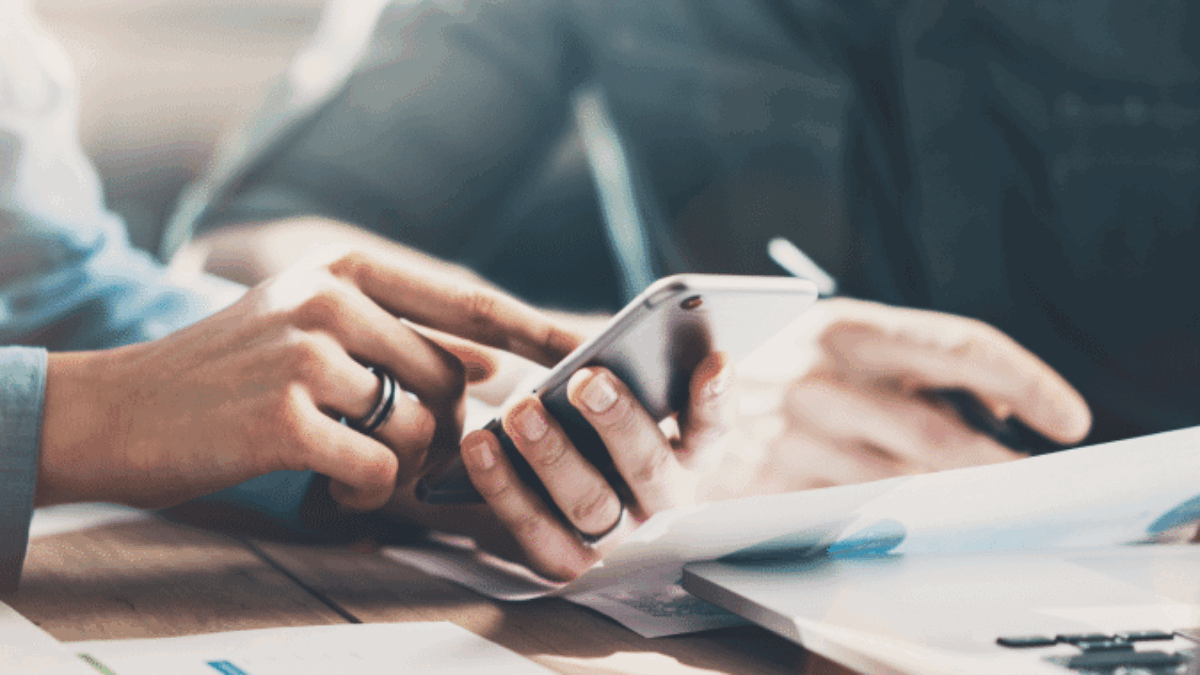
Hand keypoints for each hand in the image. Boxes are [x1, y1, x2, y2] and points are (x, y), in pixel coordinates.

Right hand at [37, 249, 580, 509]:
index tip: (586, 347)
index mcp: (341, 270)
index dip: (532, 328)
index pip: (463, 301)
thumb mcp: (305, 326)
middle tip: (388, 448)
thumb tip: (488, 365)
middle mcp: (329, 301)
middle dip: (438, 430)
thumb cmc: (224, 376)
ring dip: (394, 464)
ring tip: (340, 460)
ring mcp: (307, 356)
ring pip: (419, 429)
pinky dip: (364, 492)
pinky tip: (326, 483)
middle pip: (450, 382)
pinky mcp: (286, 418)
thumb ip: (396, 336)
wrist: (117, 409)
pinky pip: (379, 472)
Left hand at [452, 353, 736, 580]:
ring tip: (521, 410)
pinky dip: (501, 484)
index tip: (714, 360)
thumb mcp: (623, 409)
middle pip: (648, 467)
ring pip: (589, 502)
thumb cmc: (595, 436)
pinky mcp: (565, 563)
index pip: (713, 429)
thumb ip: (630, 380)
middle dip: (619, 421)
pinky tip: (479, 443)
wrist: (552, 508)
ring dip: (553, 454)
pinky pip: (532, 526)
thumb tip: (609, 345)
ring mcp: (616, 542)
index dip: (715, 398)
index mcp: (687, 459)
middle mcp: (660, 506)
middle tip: (588, 379)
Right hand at [760, 298, 1091, 491]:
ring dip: (954, 496)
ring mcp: (794, 436)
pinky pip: (853, 508)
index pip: (956, 347)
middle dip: (1000, 464)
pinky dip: (897, 512)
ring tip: (990, 499)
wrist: (651, 387)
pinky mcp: (771, 483)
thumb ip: (905, 360)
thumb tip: (996, 402)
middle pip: (938, 432)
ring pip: (901, 481)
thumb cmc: (766, 358)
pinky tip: (919, 508)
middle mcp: (820, 379)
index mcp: (844, 325)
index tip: (1069, 418)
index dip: (1027, 381)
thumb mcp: (830, 336)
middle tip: (1036, 479)